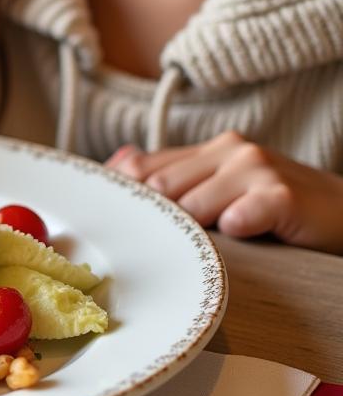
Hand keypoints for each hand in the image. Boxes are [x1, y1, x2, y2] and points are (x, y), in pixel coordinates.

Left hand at [105, 131, 342, 254]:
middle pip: (161, 190)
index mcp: (210, 150)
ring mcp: (256, 169)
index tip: (114, 223)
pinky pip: (238, 217)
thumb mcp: (223, 190)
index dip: (124, 196)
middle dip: (159, 221)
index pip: (143, 167)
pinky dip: (235, 230)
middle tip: (168, 245)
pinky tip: (244, 234)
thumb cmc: (277, 209)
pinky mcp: (281, 194)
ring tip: (218, 243)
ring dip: (198, 233)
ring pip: (192, 207)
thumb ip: (174, 178)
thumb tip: (117, 164)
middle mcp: (230, 151)